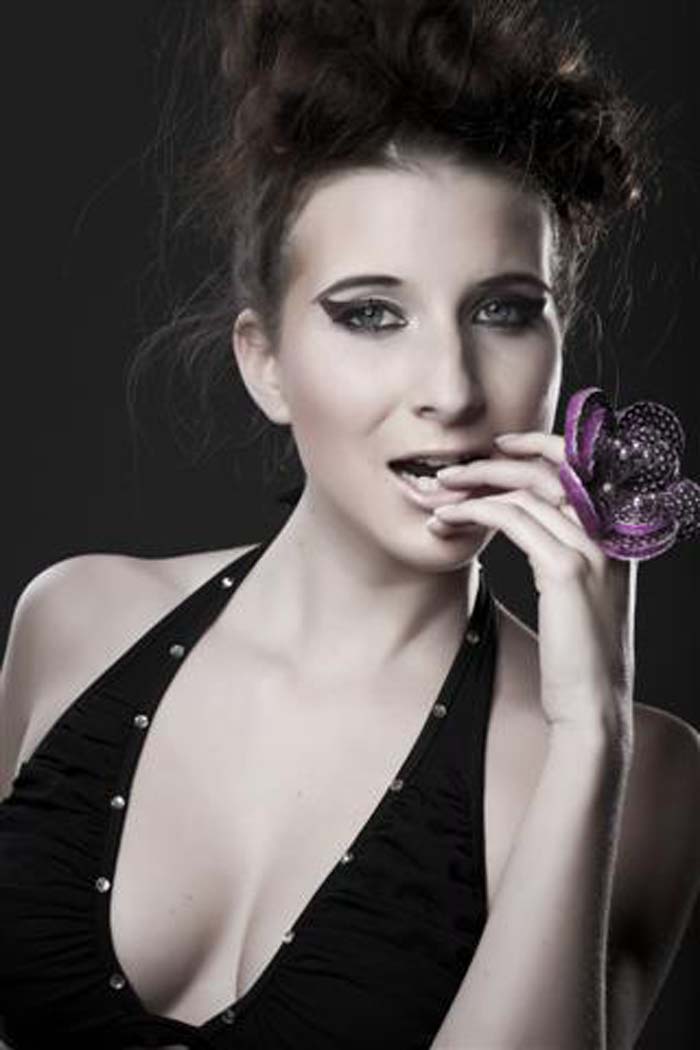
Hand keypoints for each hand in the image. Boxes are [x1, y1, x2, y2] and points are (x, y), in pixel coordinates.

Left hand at [430, 432, 635, 745]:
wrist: (592, 706)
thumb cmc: (578, 655)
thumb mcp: (577, 592)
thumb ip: (561, 550)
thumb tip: (525, 520)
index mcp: (616, 535)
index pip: (581, 464)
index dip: (538, 444)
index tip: (497, 446)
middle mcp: (609, 534)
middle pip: (547, 469)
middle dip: (491, 463)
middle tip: (449, 474)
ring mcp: (590, 549)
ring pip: (521, 492)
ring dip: (470, 489)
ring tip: (436, 499)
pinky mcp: (564, 570)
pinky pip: (510, 520)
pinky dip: (470, 513)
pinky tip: (444, 522)